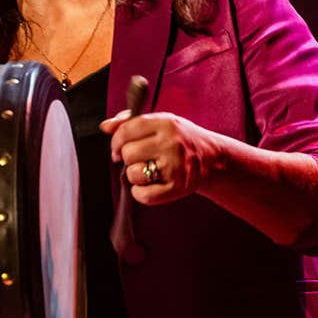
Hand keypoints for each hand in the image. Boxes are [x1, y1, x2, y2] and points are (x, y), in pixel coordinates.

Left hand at [100, 110, 227, 204]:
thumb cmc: (180, 139)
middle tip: (136, 159)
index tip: (118, 148)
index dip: (116, 141)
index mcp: (166, 123)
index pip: (127, 129)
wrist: (212, 158)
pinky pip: (144, 195)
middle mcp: (171, 143)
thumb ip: (130, 121)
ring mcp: (175, 166)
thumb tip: (105, 126)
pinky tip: (147, 186)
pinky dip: (140, 193)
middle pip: (128, 152)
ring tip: (146, 171)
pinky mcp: (178, 187)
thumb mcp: (160, 122)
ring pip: (133, 174)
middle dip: (126, 158)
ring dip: (134, 175)